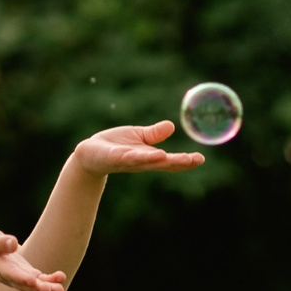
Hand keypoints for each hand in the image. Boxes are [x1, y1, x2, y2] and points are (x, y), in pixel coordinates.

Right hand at [0, 228, 66, 290]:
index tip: (31, 281)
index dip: (21, 278)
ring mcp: (20, 278)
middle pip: (24, 286)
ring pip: (34, 287)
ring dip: (47, 289)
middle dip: (36, 289)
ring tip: (60, 290)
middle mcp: (10, 277)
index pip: (10, 274)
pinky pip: (40, 281)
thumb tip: (13, 243)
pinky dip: (50, 281)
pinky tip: (61, 277)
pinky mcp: (28, 275)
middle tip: (49, 290)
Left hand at [73, 121, 207, 175]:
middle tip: (196, 160)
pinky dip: (140, 156)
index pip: (170, 160)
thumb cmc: (114, 145)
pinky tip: (153, 154)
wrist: (89, 154)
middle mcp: (141, 162)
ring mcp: (128, 160)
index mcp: (149, 157)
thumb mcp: (138, 137)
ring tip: (172, 157)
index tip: (201, 159)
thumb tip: (172, 126)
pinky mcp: (114, 157)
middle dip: (180, 162)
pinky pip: (128, 157)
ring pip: (146, 161)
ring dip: (160, 160)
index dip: (186, 160)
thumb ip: (154, 134)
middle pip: (163, 163)